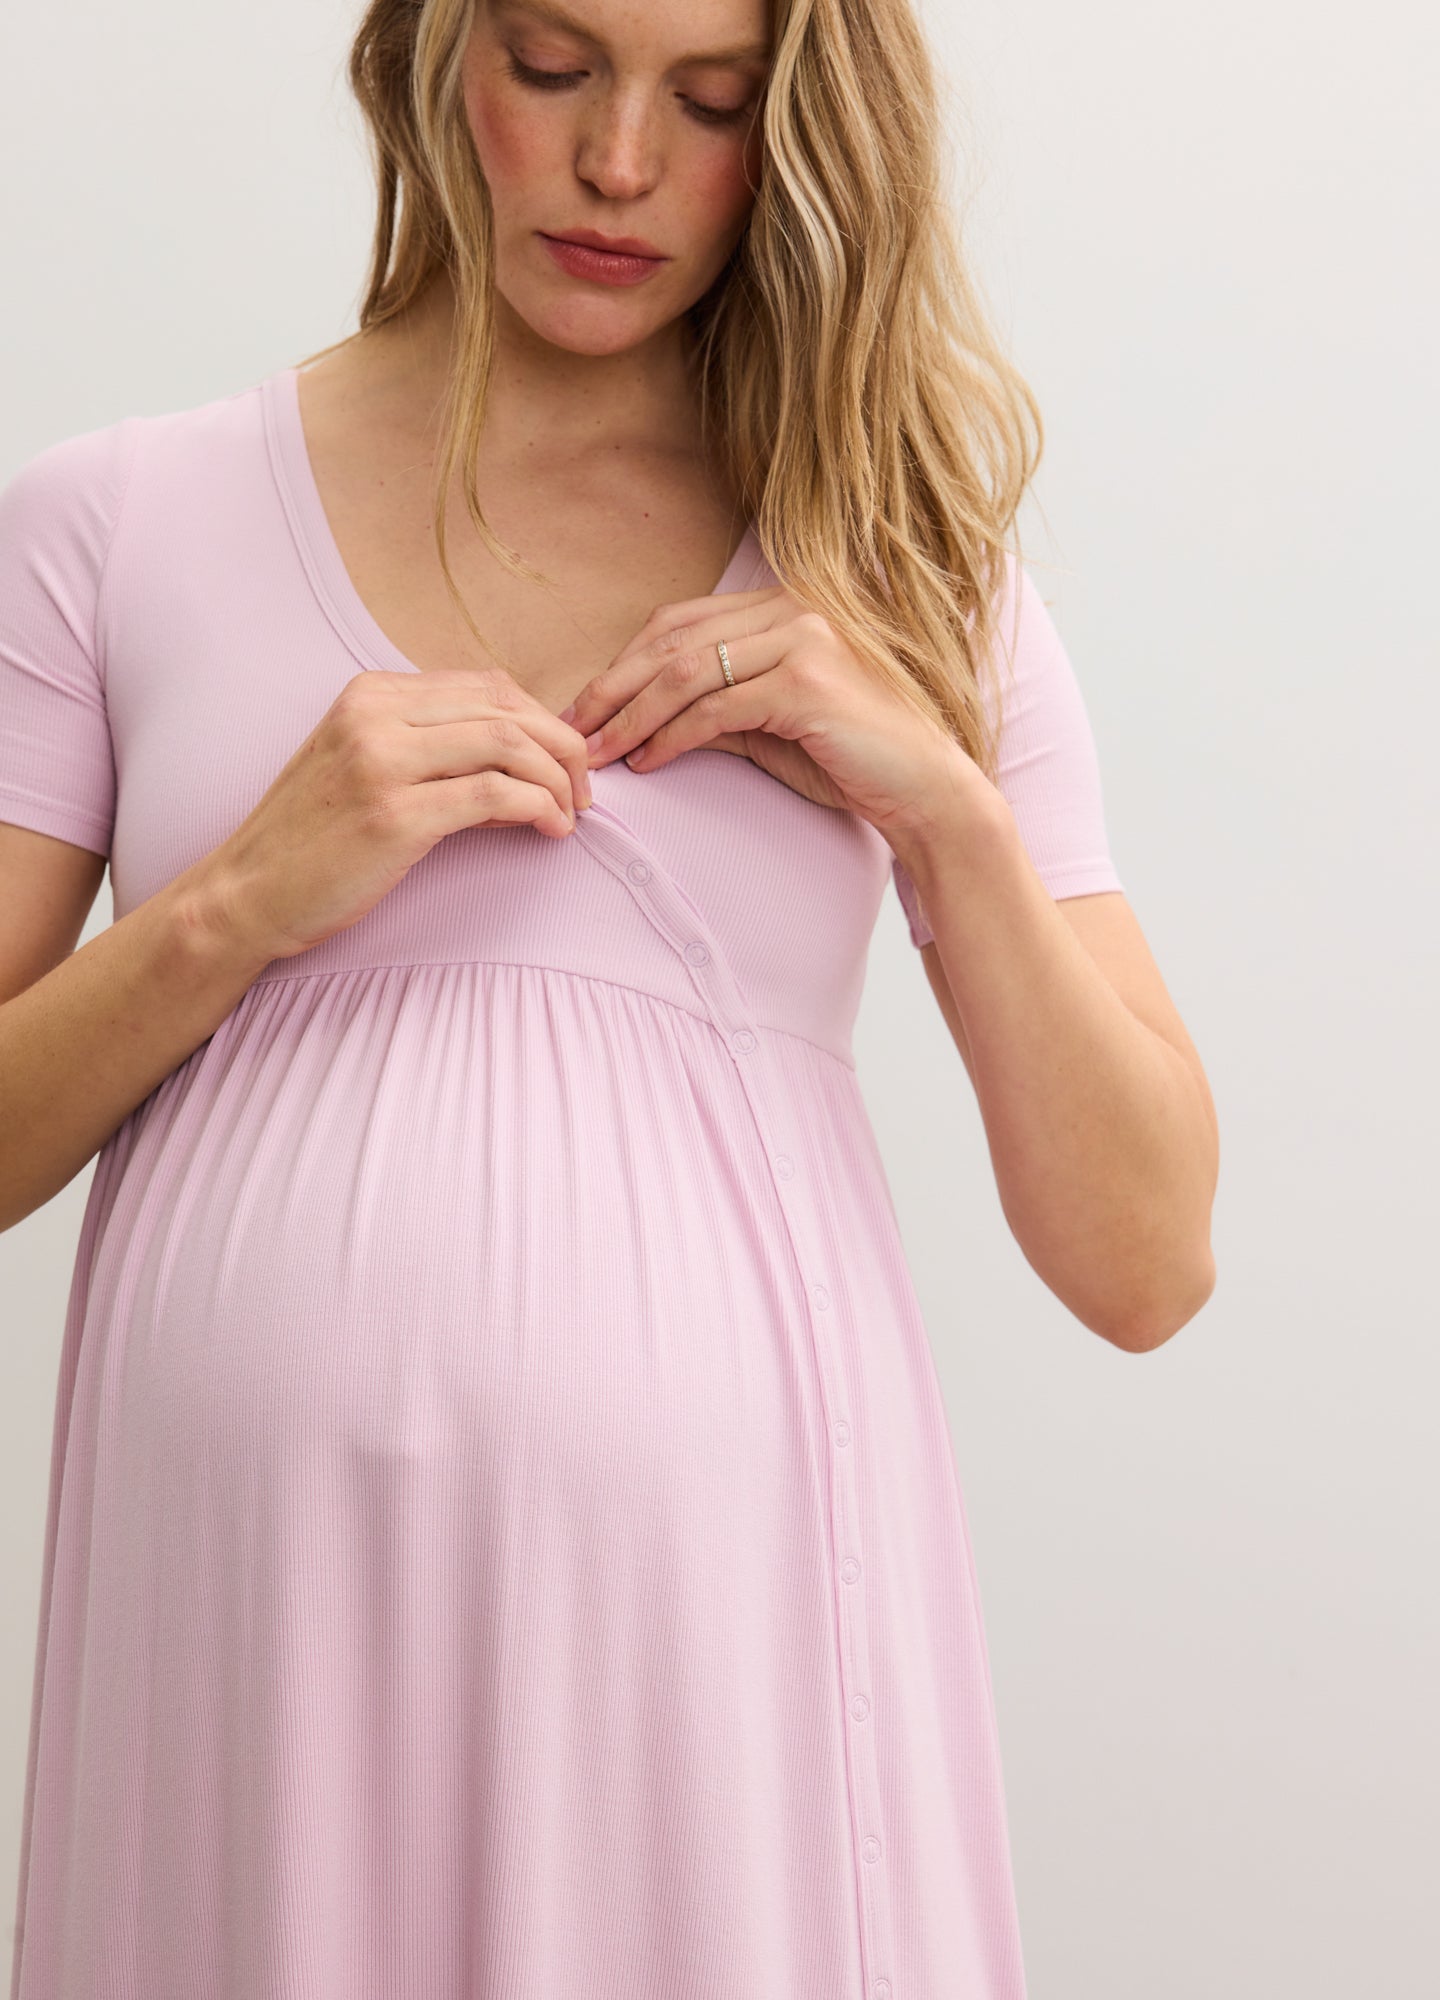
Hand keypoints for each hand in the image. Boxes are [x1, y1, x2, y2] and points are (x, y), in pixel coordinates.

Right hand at [191, 667, 592, 963]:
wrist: (245, 895)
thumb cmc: (311, 843)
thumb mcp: (364, 767)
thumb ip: (430, 749)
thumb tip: (521, 758)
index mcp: (371, 693)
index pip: (488, 685)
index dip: (543, 721)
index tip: (566, 762)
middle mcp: (375, 715)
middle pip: (507, 707)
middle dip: (564, 748)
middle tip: (584, 790)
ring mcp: (382, 762)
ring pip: (509, 744)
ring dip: (558, 779)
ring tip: (572, 813)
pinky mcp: (394, 815)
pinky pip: (494, 795)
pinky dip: (538, 809)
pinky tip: (550, 830)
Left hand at [560, 581, 993, 842]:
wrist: (923, 791)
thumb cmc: (847, 760)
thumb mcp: (769, 724)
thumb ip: (715, 705)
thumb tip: (640, 721)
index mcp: (783, 605)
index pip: (680, 621)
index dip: (624, 663)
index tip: (584, 706)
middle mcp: (793, 608)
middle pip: (673, 638)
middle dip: (612, 686)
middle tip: (571, 727)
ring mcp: (803, 640)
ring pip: (687, 671)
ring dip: (631, 716)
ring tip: (597, 751)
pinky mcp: (807, 682)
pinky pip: (716, 708)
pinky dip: (672, 736)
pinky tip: (646, 761)